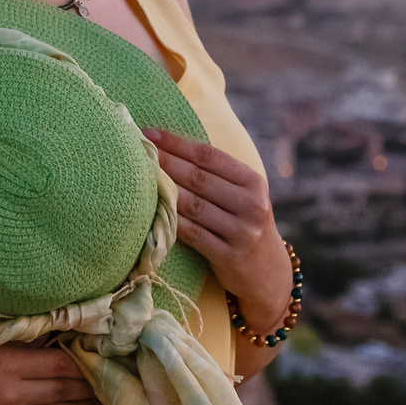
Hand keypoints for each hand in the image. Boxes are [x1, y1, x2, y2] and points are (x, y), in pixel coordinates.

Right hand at [0, 334, 100, 404]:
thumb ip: (1, 335)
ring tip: (102, 403)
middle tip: (113, 380)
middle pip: (63, 390)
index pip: (59, 363)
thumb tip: (34, 329)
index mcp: (3, 362)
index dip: (84, 360)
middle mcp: (10, 394)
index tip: (102, 354)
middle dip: (90, 386)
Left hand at [144, 127, 290, 332]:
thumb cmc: (244, 222)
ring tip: (140, 178)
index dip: (177, 143)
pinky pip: (192, 234)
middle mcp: (251, 204)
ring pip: (193, 206)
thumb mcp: (243, 194)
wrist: (267, 272)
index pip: (209, 156)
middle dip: (165, 163)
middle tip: (137, 151)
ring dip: (164, 190)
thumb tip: (169, 144)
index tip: (149, 132)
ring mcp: (241, 231)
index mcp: (253, 181)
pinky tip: (152, 210)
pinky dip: (171, 220)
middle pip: (198, 178)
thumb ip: (217, 174)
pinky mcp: (228, 256)